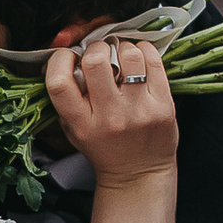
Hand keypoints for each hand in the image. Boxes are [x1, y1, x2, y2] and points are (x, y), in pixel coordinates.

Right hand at [44, 29, 177, 184]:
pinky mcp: (163, 106)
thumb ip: (67, 99)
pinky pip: (154, 62)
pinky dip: (144, 51)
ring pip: (129, 56)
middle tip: (100, 54)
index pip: (59, 82)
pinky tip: (140, 57)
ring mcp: (138, 111)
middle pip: (95, 61)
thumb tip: (66, 56)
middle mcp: (109, 117)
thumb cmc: (103, 148)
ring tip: (122, 56)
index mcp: (81, 123)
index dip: (59, 60)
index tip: (68, 57)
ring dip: (122, 47)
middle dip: (96, 48)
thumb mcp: (74, 130)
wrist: (138, 175)